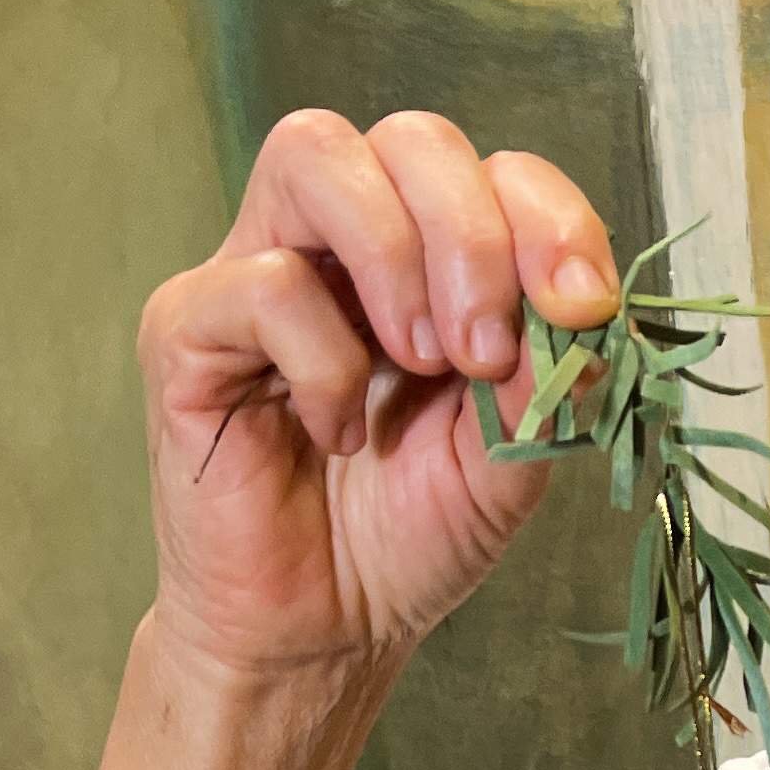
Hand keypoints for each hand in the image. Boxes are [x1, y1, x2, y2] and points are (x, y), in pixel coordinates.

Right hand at [135, 108, 622, 680]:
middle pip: (410, 138)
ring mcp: (257, 269)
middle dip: (474, 234)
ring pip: (315, 154)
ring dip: (397, 256)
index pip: (494, 170)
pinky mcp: (187, 327)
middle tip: (485, 351)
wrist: (328, 631)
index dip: (549, 217)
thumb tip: (582, 311)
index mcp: (432, 258)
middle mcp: (342, 243)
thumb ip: (553, 375)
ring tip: (422, 364)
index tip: (582, 307)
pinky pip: (261, 283)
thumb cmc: (411, 532)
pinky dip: (325, 361)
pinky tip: (337, 433)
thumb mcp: (515, 453)